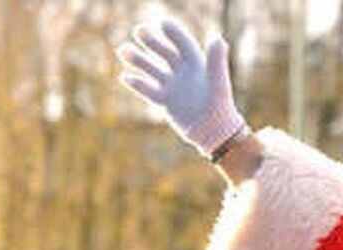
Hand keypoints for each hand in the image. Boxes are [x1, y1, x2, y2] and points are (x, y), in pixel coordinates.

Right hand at [116, 19, 245, 154]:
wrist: (215, 133)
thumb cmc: (220, 107)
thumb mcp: (218, 82)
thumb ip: (216, 61)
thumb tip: (218, 38)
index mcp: (198, 67)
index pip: (183, 45)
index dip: (174, 34)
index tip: (162, 23)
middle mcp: (185, 74)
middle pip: (165, 54)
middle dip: (152, 43)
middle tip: (139, 31)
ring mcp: (175, 88)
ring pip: (153, 70)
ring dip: (139, 60)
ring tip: (123, 50)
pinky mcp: (168, 102)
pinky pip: (150, 91)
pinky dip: (138, 84)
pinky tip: (124, 76)